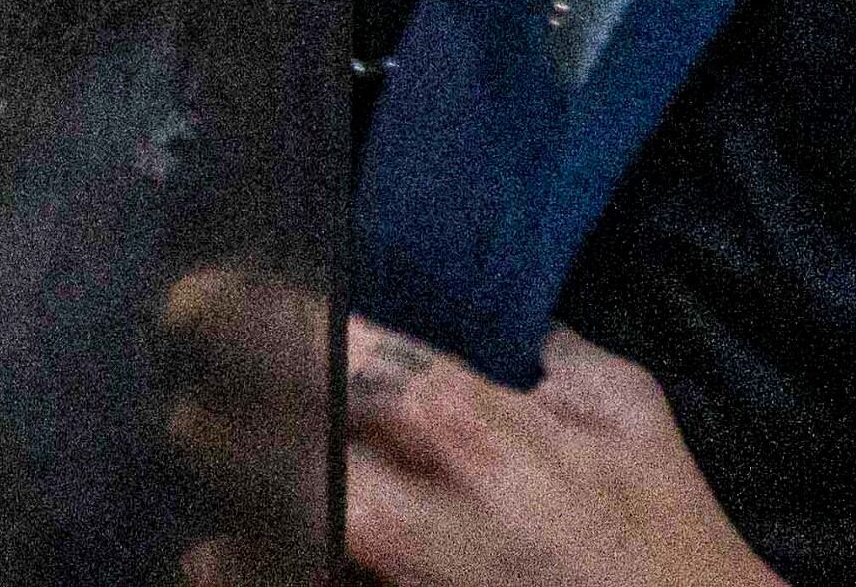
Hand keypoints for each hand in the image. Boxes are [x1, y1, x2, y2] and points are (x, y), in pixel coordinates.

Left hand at [160, 269, 783, 586]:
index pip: (334, 349)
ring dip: (238, 497)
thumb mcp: (627, 410)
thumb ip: (559, 356)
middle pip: (284, 441)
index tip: (201, 299)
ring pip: (287, 524)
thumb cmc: (666, 527)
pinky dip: (262, 568)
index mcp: (469, 420)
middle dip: (224, 415)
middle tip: (189, 394)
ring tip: (200, 469)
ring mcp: (410, 573)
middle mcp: (421, 497)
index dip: (255, 318)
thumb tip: (518, 331)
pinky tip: (219, 558)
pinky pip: (321, 586)